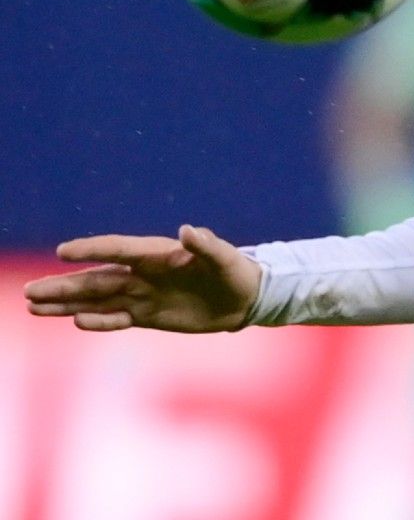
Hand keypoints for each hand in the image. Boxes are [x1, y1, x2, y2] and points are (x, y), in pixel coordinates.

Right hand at [23, 225, 260, 332]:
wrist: (245, 297)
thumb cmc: (236, 271)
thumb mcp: (226, 258)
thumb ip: (206, 245)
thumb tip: (189, 231)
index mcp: (157, 254)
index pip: (117, 249)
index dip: (91, 250)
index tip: (63, 252)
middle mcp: (142, 274)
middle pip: (95, 279)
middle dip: (62, 285)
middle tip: (28, 292)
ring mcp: (142, 295)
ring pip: (97, 299)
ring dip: (66, 304)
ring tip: (33, 306)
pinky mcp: (148, 316)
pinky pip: (116, 318)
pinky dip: (97, 320)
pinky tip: (74, 321)